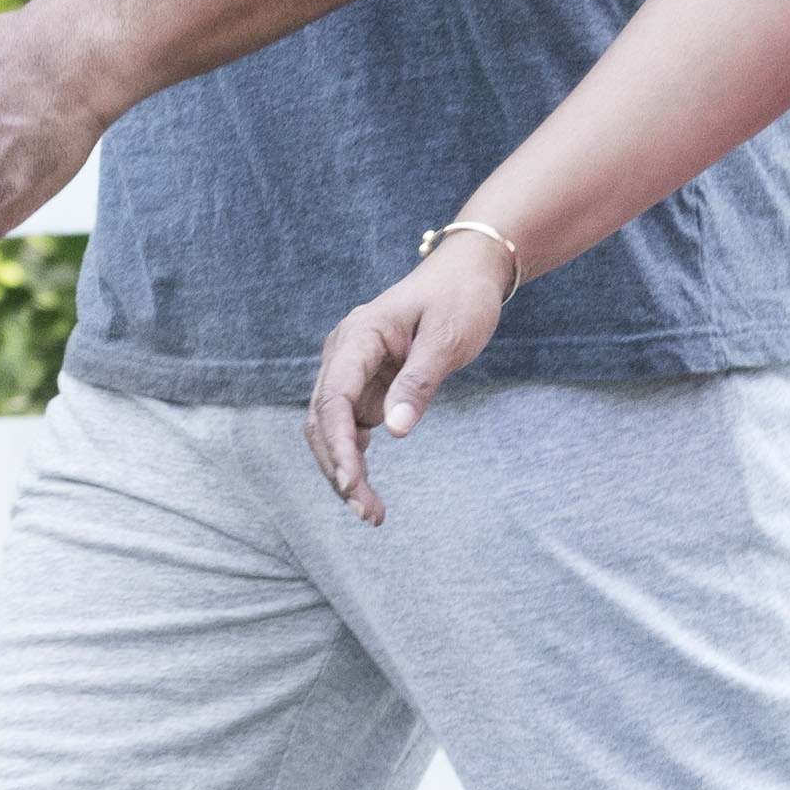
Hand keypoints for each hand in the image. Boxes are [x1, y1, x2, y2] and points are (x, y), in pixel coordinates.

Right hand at [301, 233, 514, 525]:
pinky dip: (354, 459)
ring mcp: (350, 370)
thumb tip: (395, 432)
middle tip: (368, 514)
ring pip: (330, 430)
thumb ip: (420, 382)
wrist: (467, 275)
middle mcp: (343, 354)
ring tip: (371, 513)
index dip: (338, 445)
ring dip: (343, 471)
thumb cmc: (459, 299)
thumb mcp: (447, 338)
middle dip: (339, 469)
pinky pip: (348, 428)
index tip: (352, 484)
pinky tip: (368, 491)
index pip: (333, 398)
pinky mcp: (364, 385)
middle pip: (323, 420)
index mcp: (358, 336)